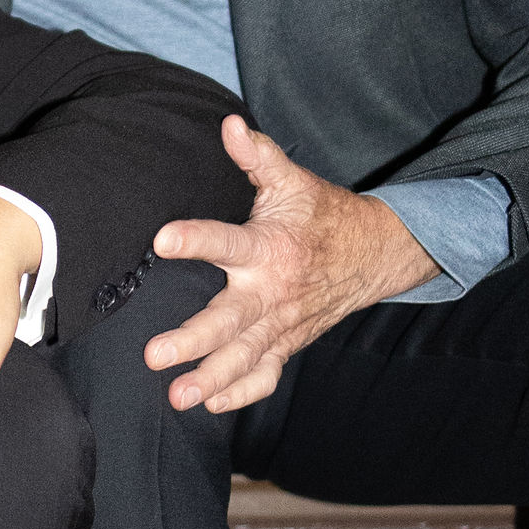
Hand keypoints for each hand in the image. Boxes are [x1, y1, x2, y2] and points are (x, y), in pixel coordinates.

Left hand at [145, 116, 437, 414]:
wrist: (373, 254)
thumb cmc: (321, 215)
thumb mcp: (291, 182)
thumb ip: (257, 157)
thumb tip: (229, 125)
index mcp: (270, 248)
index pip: (228, 242)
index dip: (196, 239)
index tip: (162, 240)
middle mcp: (273, 292)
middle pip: (231, 321)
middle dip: (193, 341)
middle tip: (154, 355)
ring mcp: (281, 324)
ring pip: (245, 358)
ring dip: (211, 379)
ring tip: (177, 397)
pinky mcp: (286, 344)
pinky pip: (265, 375)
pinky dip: (241, 393)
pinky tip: (211, 403)